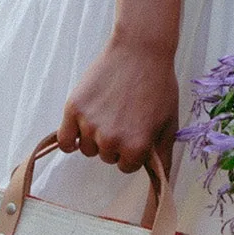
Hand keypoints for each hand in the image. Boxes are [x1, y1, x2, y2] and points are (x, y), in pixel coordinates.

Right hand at [58, 31, 178, 171]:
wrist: (140, 50)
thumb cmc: (158, 86)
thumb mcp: (168, 123)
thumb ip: (163, 157)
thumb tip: (163, 184)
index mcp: (136, 147)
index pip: (126, 167)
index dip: (132, 152)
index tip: (136, 133)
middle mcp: (111, 140)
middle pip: (106, 157)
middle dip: (114, 144)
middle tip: (122, 118)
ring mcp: (90, 124)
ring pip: (86, 149)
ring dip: (94, 138)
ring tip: (106, 113)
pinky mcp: (73, 109)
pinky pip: (65, 140)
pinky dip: (70, 139)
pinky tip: (79, 130)